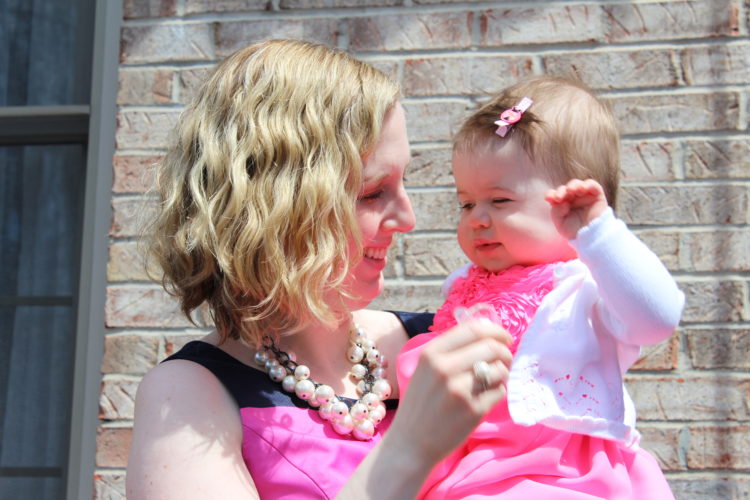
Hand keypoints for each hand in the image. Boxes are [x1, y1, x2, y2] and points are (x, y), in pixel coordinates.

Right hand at [388, 319, 512, 463]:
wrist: (410, 443)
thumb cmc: (421, 403)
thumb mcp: (426, 369)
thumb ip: (451, 350)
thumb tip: (488, 332)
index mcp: (432, 354)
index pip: (473, 329)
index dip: (495, 330)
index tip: (504, 337)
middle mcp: (445, 368)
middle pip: (491, 347)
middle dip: (505, 351)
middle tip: (505, 359)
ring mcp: (460, 390)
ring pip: (500, 369)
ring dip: (502, 373)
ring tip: (492, 380)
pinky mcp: (473, 410)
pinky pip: (500, 391)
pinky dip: (498, 392)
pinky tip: (485, 397)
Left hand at [545, 179, 607, 239]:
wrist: (590, 237)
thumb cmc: (575, 231)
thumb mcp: (560, 223)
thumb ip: (556, 211)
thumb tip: (562, 202)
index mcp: (563, 203)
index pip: (555, 194)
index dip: (551, 194)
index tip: (549, 198)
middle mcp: (573, 198)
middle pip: (565, 188)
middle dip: (561, 191)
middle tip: (559, 198)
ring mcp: (584, 196)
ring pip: (577, 184)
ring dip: (572, 185)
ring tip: (571, 191)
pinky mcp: (596, 195)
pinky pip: (592, 185)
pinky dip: (587, 184)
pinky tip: (581, 189)